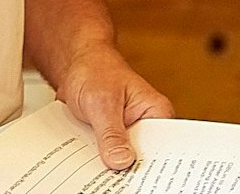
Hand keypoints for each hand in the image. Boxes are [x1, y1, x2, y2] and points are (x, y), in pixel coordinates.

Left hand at [57, 47, 173, 170]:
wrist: (76, 63)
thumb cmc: (95, 70)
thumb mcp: (101, 101)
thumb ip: (111, 132)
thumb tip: (121, 161)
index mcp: (156, 112)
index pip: (162, 148)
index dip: (147, 165)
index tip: (131, 176)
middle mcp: (147, 125)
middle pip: (142, 158)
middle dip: (125, 168)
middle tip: (108, 172)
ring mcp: (130, 134)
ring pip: (123, 161)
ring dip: (107, 165)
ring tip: (94, 166)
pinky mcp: (114, 140)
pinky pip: (108, 157)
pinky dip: (96, 160)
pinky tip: (85, 162)